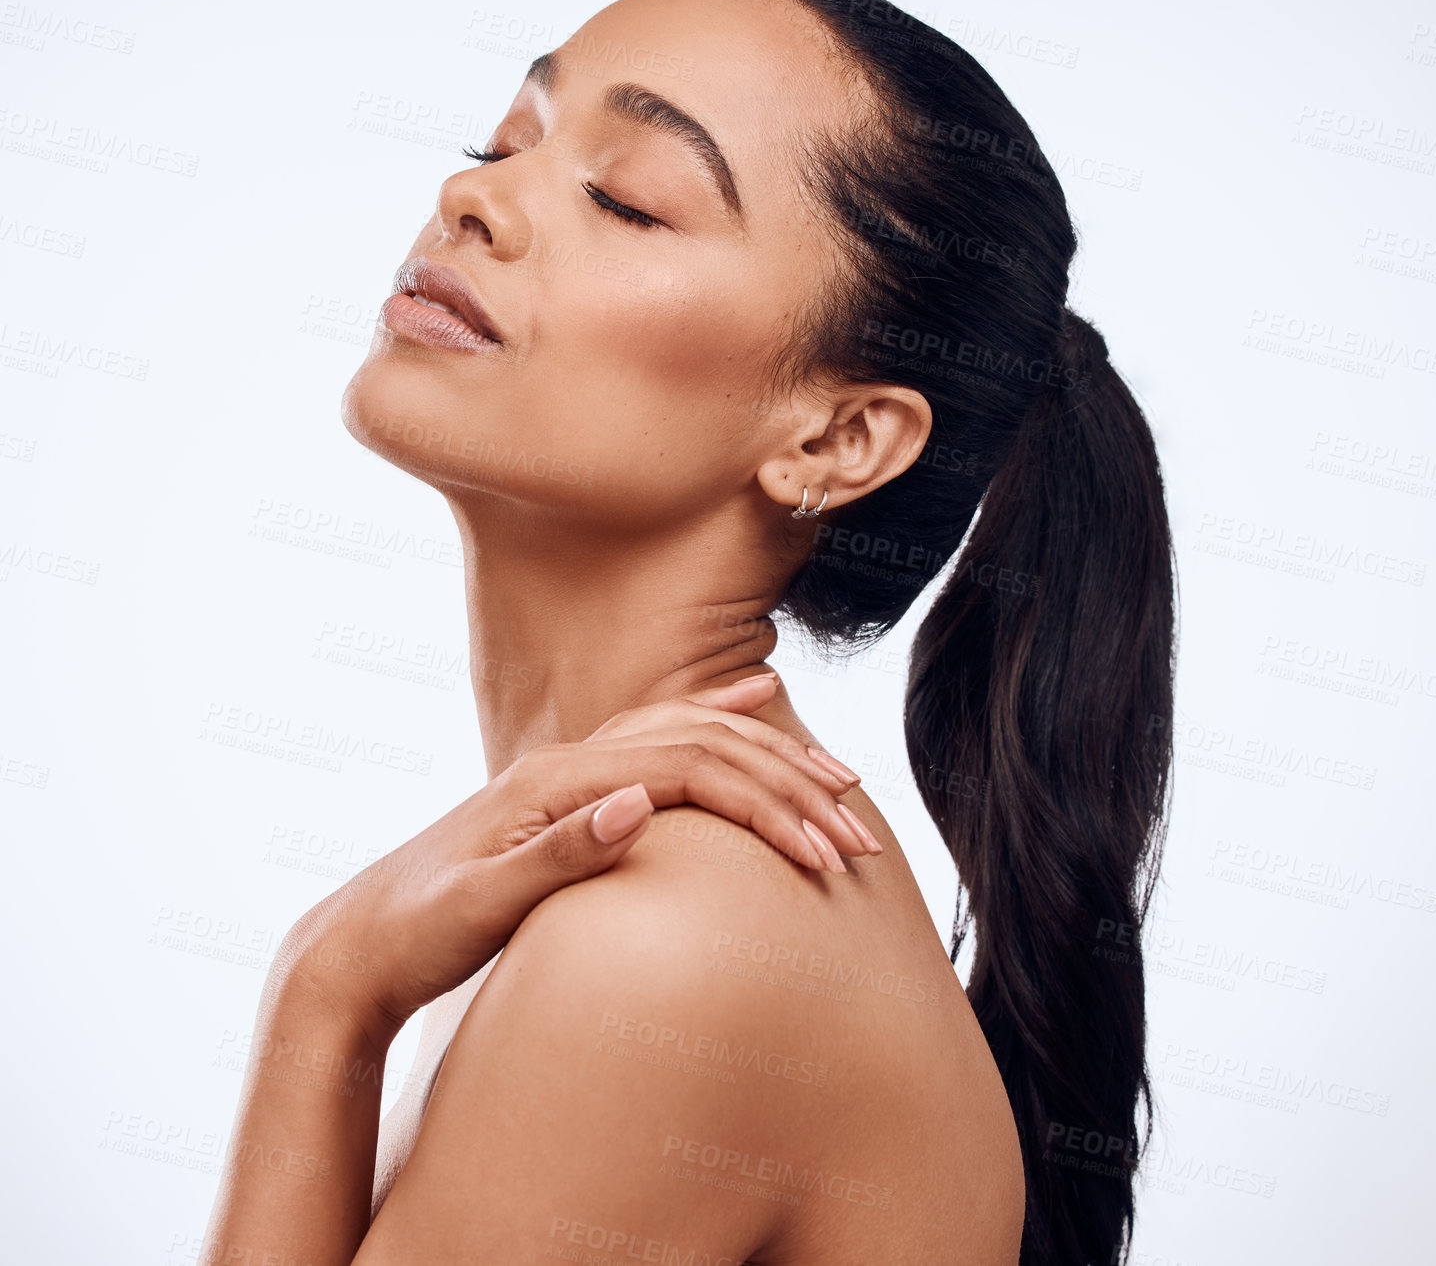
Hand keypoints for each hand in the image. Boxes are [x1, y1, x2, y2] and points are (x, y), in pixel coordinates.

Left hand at [271, 673, 877, 1047]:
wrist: (355, 946)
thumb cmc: (414, 932)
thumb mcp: (476, 907)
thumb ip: (557, 852)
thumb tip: (640, 802)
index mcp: (554, 782)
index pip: (688, 768)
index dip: (764, 804)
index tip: (825, 851)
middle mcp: (568, 762)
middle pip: (703, 744)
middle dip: (788, 783)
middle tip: (859, 828)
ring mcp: (570, 772)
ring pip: (690, 735)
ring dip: (769, 754)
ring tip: (835, 775)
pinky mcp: (570, 793)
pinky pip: (659, 738)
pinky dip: (716, 722)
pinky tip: (750, 709)